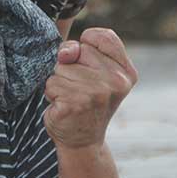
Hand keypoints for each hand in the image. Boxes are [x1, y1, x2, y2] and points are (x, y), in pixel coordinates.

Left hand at [43, 28, 137, 148]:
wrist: (83, 141)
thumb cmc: (85, 101)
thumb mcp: (90, 70)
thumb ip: (79, 50)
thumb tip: (65, 53)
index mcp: (125, 72)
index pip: (103, 36)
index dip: (88, 45)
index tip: (90, 66)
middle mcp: (116, 81)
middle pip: (77, 49)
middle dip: (71, 66)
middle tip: (80, 89)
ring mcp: (96, 93)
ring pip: (60, 67)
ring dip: (59, 82)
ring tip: (71, 98)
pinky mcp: (75, 104)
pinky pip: (50, 83)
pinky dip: (51, 94)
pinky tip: (63, 106)